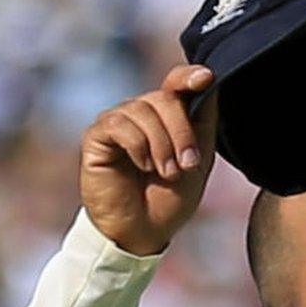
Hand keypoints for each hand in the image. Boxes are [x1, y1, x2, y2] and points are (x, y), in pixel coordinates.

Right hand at [80, 64, 219, 256]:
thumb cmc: (170, 197)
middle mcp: (141, 112)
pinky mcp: (97, 136)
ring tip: (165, 173)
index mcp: (167, 115)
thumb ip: (204, 120)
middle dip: (182, 132)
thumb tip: (208, 77)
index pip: (176, 82)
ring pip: (143, 111)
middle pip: (166, 98)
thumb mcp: (199, 158)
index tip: (206, 78)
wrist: (143, 230)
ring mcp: (118, 122)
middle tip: (187, 165)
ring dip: (161, 145)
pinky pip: (119, 124)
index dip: (189, 76)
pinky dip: (138, 146)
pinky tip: (142, 166)